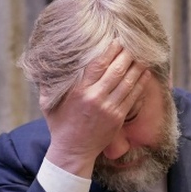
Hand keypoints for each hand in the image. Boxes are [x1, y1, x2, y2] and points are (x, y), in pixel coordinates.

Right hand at [42, 40, 149, 177]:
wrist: (73, 151)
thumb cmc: (59, 125)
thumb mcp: (48, 103)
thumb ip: (49, 84)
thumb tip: (45, 64)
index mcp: (79, 91)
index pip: (98, 65)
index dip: (110, 51)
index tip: (117, 40)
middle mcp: (96, 98)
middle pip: (116, 71)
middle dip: (127, 55)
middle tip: (134, 44)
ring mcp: (109, 109)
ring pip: (128, 83)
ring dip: (137, 67)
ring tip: (143, 55)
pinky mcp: (118, 118)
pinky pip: (133, 97)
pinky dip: (140, 84)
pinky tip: (145, 74)